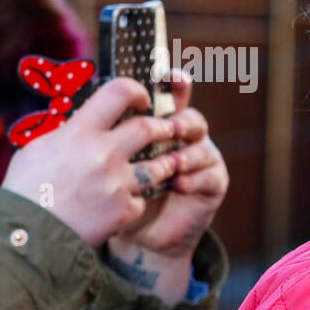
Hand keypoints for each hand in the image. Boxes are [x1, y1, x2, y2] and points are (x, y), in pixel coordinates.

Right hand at [1, 76, 185, 248]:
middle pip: (150, 128)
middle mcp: (103, 154)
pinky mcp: (125, 210)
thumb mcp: (40, 148)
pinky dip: (135, 202)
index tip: (143, 99)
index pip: (119, 93)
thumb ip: (70, 133)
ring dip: (163, 165)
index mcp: (80, 133)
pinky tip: (122, 205)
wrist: (27, 233)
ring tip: (159, 167)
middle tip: (168, 130)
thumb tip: (87, 122)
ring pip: (161, 166)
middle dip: (164, 127)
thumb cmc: (28, 189)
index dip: (137, 91)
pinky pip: (143, 200)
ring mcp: (118, 183)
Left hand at [107, 71, 227, 303]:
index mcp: (165, 126)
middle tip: (171, 127)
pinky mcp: (214, 185)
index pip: (174, 97)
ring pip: (202, 148)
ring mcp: (204, 160)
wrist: (142, 233)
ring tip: (170, 165)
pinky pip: (210, 176)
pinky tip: (178, 185)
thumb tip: (95, 110)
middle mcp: (188, 139)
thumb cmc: (125, 192)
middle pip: (193, 119)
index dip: (176, 84)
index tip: (169, 76)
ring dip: (185, 155)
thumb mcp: (117, 161)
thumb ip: (115, 136)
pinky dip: (194, 179)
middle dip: (183, 121)